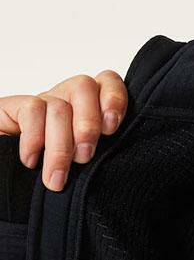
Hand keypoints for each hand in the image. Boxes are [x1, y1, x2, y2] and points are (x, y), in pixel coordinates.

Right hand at [0, 70, 126, 191]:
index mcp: (90, 107)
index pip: (107, 81)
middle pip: (84, 87)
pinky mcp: (12, 107)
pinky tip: (32, 161)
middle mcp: (66, 99)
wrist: (6, 177)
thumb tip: (117, 157)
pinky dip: (34, 139)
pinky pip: (31, 110)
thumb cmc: (55, 174)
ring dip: (62, 145)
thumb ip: (99, 150)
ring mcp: (40, 102)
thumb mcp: (84, 161)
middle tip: (84, 157)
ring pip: (59, 106)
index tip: (111, 128)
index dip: (114, 98)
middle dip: (88, 125)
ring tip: (58, 175)